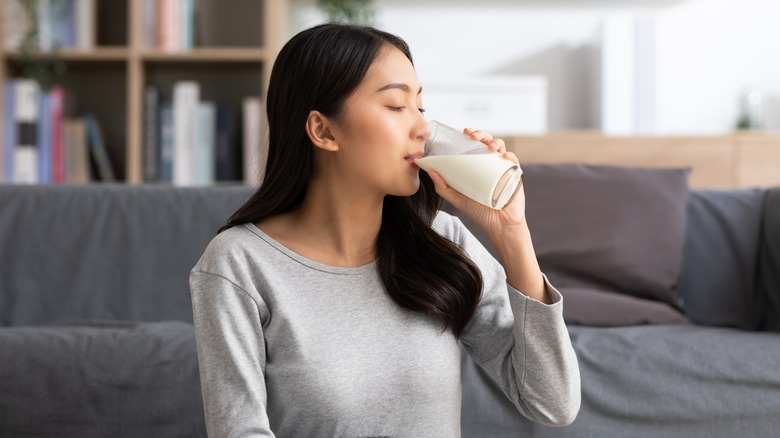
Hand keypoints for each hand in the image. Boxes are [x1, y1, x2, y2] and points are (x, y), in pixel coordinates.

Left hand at [428, 128, 547, 301]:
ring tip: (489, 147)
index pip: (474, 145)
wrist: (498, 224)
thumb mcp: (457, 198)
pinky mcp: (515, 175)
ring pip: (501, 147)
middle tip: (473, 136)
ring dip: (495, 142)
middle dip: (482, 134)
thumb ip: (443, 187)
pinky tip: (503, 157)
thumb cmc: (478, 211)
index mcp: (477, 165)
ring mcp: (503, 168)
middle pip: (487, 142)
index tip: (464, 131)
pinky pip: (514, 161)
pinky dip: (509, 156)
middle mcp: (490, 164)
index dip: (471, 135)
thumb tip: (430, 171)